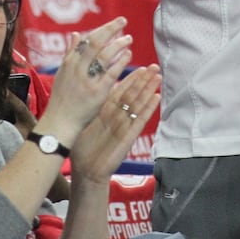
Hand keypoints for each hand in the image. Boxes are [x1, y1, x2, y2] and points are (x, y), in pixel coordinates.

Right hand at [34, 18, 133, 142]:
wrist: (60, 124)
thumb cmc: (62, 99)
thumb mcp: (62, 74)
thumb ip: (70, 53)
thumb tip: (76, 34)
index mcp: (69, 63)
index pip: (87, 40)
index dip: (102, 30)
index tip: (114, 23)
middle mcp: (77, 69)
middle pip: (95, 43)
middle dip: (110, 29)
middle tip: (123, 21)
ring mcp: (87, 81)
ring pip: (104, 56)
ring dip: (118, 44)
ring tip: (129, 39)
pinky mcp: (97, 93)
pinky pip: (111, 73)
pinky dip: (121, 62)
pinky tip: (129, 55)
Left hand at [69, 65, 161, 182]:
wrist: (85, 171)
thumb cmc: (81, 148)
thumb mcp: (82, 122)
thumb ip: (86, 105)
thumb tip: (81, 85)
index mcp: (105, 111)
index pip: (120, 91)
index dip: (131, 79)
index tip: (140, 67)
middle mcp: (117, 116)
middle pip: (132, 95)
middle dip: (143, 81)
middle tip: (154, 67)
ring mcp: (124, 126)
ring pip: (138, 104)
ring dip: (149, 90)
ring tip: (158, 77)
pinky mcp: (128, 136)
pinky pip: (139, 120)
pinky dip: (149, 109)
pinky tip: (157, 98)